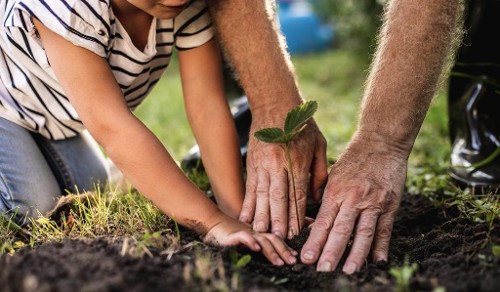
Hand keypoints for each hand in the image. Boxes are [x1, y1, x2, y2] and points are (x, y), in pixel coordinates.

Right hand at [203, 217, 297, 265]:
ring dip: (272, 251)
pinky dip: (251, 242)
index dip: (286, 247)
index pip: (275, 239)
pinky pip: (244, 237)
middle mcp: (254, 232)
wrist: (212, 224)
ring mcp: (245, 232)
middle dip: (284, 250)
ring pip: (262, 240)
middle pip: (273, 239)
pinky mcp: (233, 234)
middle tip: (293, 261)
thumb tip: (268, 254)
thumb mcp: (246, 241)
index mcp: (258, 234)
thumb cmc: (229, 234)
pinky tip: (256, 248)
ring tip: (280, 262)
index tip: (295, 257)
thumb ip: (257, 245)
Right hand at [240, 111, 327, 238]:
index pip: (297, 193)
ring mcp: (263, 164)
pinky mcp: (252, 164)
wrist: (275, 104)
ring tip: (260, 233)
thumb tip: (317, 196)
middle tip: (278, 239)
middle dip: (278, 220)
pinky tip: (245, 217)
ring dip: (261, 216)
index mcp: (298, 161)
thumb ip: (320, 171)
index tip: (295, 232)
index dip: (296, 214)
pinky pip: (250, 187)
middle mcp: (279, 164)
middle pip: (278, 197)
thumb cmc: (302, 126)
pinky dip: (248, 204)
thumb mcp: (319, 144)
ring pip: (262, 195)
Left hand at [300, 131, 407, 273]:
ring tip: (348, 271)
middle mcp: (354, 198)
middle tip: (323, 269)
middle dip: (331, 252)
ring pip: (363, 233)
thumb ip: (326, 199)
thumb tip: (314, 224)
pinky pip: (385, 229)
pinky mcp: (390, 204)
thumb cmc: (352, 159)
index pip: (323, 222)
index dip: (314, 241)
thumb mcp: (333, 176)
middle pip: (341, 230)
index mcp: (336, 191)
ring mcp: (374, 202)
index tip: (306, 258)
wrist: (381, 142)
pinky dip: (381, 246)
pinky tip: (376, 261)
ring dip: (355, 254)